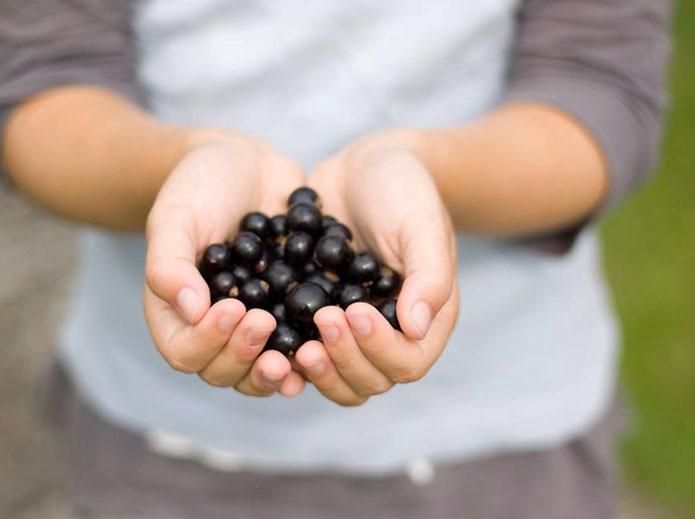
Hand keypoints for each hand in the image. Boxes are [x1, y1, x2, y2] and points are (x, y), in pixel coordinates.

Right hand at [144, 131, 305, 396]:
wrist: (244, 162)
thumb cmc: (198, 187)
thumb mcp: (175, 219)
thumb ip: (171, 266)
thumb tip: (192, 311)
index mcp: (178, 314)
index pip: (185, 352)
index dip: (208, 343)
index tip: (233, 309)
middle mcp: (215, 329)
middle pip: (226, 371)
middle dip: (245, 356)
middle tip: (266, 324)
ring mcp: (255, 324)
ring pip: (264, 369)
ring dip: (280, 368)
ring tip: (300, 352)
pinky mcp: (290, 312)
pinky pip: (300, 343)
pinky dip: (314, 349)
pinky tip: (331, 341)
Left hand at [297, 131, 458, 405]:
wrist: (365, 165)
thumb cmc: (404, 189)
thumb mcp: (421, 224)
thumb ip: (427, 276)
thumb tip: (415, 329)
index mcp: (425, 320)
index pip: (407, 362)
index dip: (379, 349)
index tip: (353, 312)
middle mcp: (389, 334)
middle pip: (368, 380)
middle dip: (343, 358)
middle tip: (321, 320)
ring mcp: (351, 331)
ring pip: (335, 377)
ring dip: (316, 368)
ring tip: (294, 342)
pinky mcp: (318, 318)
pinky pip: (303, 350)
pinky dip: (286, 353)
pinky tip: (266, 334)